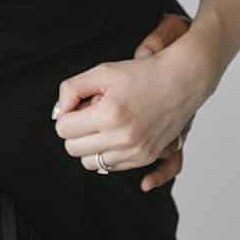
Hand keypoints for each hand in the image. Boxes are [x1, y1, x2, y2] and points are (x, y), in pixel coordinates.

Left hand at [52, 27, 215, 188]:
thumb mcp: (100, 72)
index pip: (63, 129)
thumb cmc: (141, 74)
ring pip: (90, 163)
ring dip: (91, 145)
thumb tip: (58, 115)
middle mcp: (122, 138)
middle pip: (73, 149)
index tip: (79, 105)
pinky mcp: (145, 158)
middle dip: (76, 131)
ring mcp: (135, 151)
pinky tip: (117, 132)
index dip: (67, 115)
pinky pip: (110, 167)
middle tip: (91, 114)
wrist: (181, 82)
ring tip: (106, 123)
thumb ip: (70, 90)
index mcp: (109, 115)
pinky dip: (107, 152)